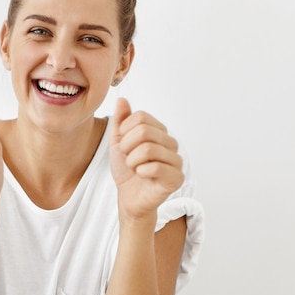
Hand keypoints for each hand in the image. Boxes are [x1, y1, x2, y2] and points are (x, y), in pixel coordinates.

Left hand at [110, 98, 184, 220]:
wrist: (128, 196)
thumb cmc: (125, 169)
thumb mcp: (118, 141)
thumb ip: (121, 120)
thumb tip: (122, 99)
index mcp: (159, 131)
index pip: (141, 116)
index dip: (125, 131)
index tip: (123, 145)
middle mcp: (171, 143)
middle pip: (144, 131)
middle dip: (127, 147)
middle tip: (128, 159)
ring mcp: (176, 160)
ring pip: (148, 149)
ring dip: (132, 161)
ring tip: (134, 168)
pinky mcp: (177, 178)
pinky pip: (156, 168)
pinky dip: (142, 172)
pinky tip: (142, 176)